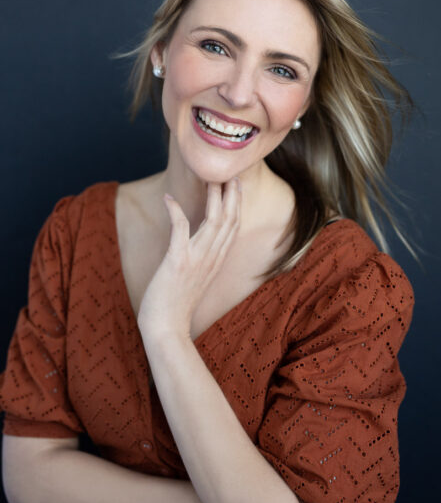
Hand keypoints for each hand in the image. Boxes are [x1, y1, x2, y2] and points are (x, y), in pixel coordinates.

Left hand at [137, 177, 240, 339]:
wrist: (167, 330)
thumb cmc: (176, 305)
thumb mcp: (195, 278)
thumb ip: (201, 260)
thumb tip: (195, 245)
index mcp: (217, 261)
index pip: (233, 226)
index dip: (236, 203)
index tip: (235, 183)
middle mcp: (212, 258)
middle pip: (229, 219)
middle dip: (231, 193)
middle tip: (229, 172)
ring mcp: (197, 259)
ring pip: (213, 220)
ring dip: (213, 196)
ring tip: (210, 176)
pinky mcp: (179, 261)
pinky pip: (180, 228)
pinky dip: (175, 210)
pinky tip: (169, 198)